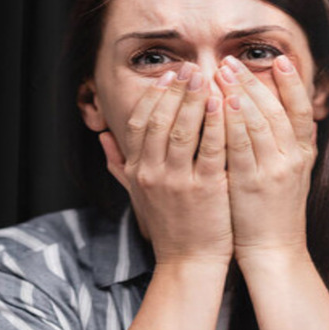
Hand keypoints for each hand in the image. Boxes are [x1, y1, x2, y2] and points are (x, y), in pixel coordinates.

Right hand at [98, 62, 233, 266]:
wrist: (189, 263)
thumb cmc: (170, 227)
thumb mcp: (138, 195)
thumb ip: (119, 165)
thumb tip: (103, 137)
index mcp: (137, 170)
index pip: (140, 122)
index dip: (154, 95)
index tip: (169, 75)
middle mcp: (153, 172)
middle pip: (160, 119)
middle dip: (176, 89)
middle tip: (191, 67)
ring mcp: (178, 181)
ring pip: (182, 129)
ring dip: (194, 99)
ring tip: (208, 76)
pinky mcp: (205, 189)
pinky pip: (210, 148)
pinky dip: (216, 123)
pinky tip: (226, 105)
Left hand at [215, 54, 317, 264]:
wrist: (275, 250)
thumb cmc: (277, 212)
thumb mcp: (295, 175)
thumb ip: (296, 145)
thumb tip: (297, 117)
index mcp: (303, 154)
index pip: (302, 109)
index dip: (292, 83)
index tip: (279, 59)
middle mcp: (292, 158)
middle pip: (275, 109)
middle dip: (254, 81)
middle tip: (232, 61)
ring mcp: (273, 170)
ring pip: (259, 122)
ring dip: (240, 93)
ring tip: (222, 72)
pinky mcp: (252, 183)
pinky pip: (241, 145)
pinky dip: (233, 121)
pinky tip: (222, 102)